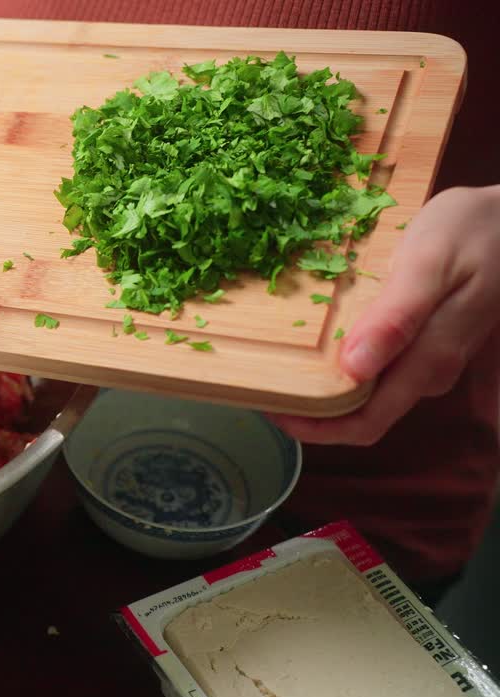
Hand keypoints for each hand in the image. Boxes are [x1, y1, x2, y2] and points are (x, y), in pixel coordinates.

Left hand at [269, 185, 499, 445]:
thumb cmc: (472, 231)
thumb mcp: (428, 264)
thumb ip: (396, 318)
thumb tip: (354, 369)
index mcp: (429, 359)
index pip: (366, 423)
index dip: (316, 427)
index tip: (270, 408)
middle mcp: (431, 371)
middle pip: (364, 415)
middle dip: (313, 411)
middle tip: (263, 387)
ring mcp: (431, 359)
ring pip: (372, 393)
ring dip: (327, 387)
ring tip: (282, 361)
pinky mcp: (428, 342)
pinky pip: (382, 368)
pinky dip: (345, 365)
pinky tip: (319, 341)